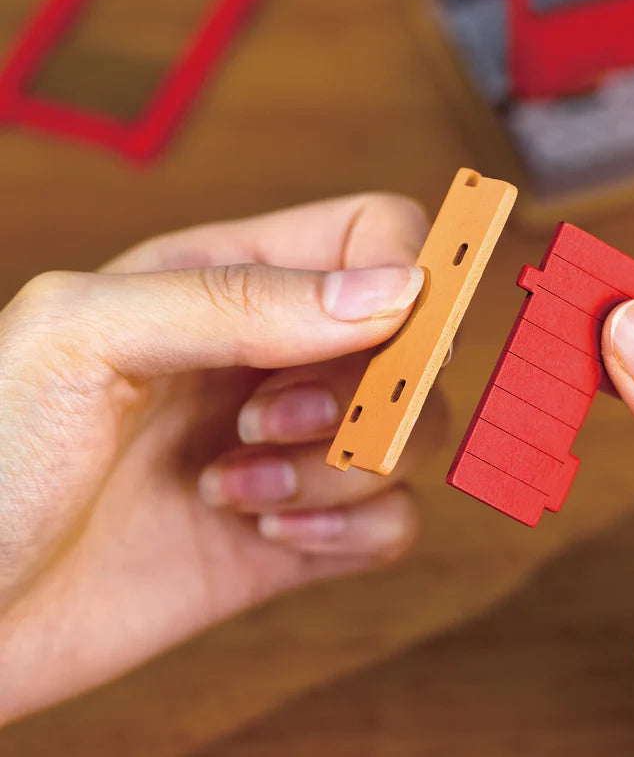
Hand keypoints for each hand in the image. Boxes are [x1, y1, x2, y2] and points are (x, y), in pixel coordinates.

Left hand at [0, 194, 446, 723]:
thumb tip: (393, 291)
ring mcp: (291, 446)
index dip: (410, 270)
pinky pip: (393, 521)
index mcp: (231, 279)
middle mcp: (275, 356)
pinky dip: (356, 528)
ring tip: (243, 484)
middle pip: (415, 339)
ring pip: (412, 432)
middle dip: (371, 388)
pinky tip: (273, 533)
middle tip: (273, 420)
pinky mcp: (299, 532)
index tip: (392, 327)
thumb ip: (238, 299)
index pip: (375, 234)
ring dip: (347, 465)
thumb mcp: (84, 335)